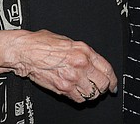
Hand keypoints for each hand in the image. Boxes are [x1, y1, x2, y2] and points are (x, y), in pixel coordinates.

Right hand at [0, 29, 117, 102]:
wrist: (25, 51)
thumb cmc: (41, 43)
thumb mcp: (67, 41)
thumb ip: (82, 52)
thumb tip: (91, 60)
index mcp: (84, 50)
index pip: (107, 69)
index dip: (113, 79)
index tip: (113, 83)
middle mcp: (80, 64)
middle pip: (103, 83)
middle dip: (104, 87)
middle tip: (101, 88)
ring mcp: (72, 78)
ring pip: (92, 94)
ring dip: (92, 94)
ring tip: (88, 91)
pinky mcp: (62, 88)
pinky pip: (79, 99)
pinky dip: (80, 98)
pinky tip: (77, 93)